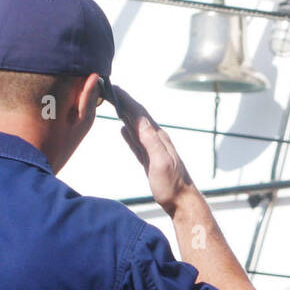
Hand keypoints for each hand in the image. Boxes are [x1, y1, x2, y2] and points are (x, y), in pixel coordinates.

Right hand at [112, 86, 194, 214]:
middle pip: (137, 116)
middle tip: (109, 91)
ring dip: (125, 114)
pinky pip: (136, 141)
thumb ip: (151, 141)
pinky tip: (123, 128)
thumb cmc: (172, 185)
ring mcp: (153, 149)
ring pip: (135, 126)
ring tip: (113, 104)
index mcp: (158, 138)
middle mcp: (156, 140)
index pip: (140, 114)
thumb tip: (141, 120)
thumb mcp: (161, 162)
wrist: (181, 201)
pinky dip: (128, 133)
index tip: (114, 88)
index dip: (127, 100)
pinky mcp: (149, 159)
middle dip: (124, 103)